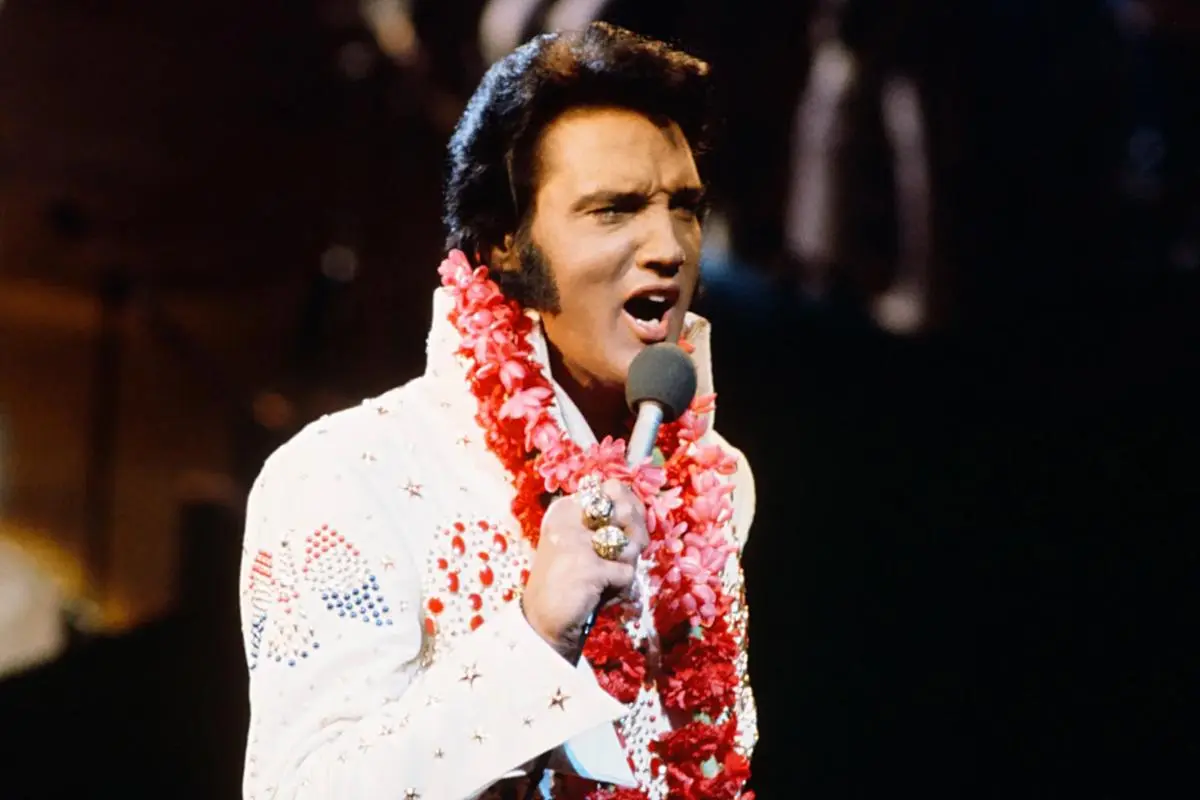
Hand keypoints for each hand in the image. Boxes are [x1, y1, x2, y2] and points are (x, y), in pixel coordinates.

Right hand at [521, 479, 647, 658]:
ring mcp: (576, 539)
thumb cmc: (570, 582)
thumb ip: (612, 525)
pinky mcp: (587, 564)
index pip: (615, 488)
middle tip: (620, 559)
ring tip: (606, 579)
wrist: (543, 620)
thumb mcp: (586, 544)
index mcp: (566, 507)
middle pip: (628, 511)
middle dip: (636, 536)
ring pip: (632, 543)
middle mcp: (568, 516)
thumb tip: (642, 519)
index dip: (632, 508)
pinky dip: (620, 588)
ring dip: (627, 566)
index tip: (626, 531)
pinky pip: (627, 573)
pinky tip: (599, 594)